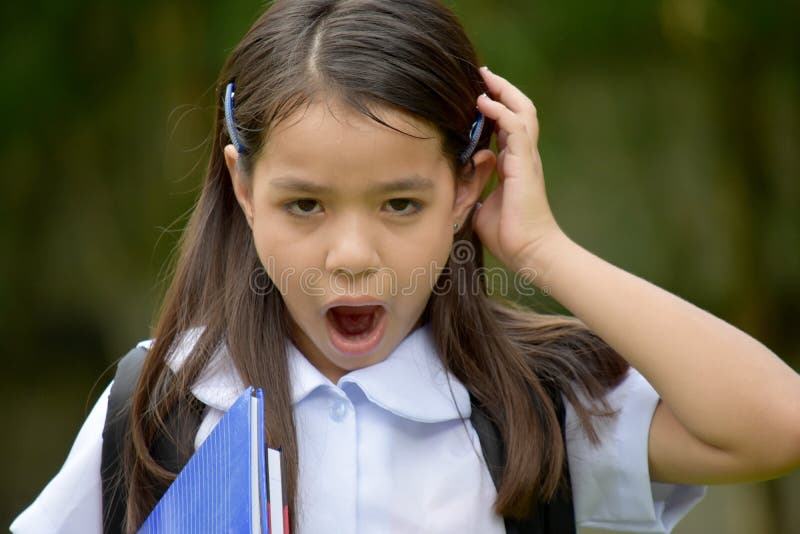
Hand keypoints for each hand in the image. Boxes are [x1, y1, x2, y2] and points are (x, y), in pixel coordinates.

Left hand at [473, 67, 564, 278]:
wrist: (529, 252)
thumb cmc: (509, 235)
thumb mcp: (483, 205)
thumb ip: (476, 187)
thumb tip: (464, 179)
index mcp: (515, 164)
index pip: (508, 125)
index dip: (496, 106)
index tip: (478, 92)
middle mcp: (523, 156)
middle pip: (519, 110)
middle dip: (501, 89)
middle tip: (483, 73)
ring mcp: (527, 158)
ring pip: (521, 112)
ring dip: (502, 92)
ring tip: (485, 77)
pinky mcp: (525, 164)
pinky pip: (515, 128)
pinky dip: (500, 111)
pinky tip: (483, 101)